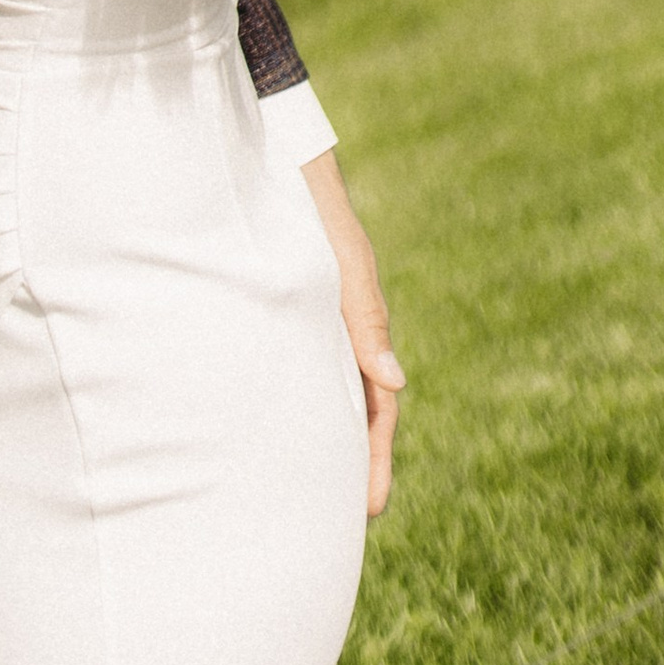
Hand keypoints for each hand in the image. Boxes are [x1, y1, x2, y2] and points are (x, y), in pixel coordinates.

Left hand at [300, 148, 404, 517]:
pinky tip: (267, 423)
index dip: (374, 459)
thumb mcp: (342, 259)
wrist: (274, 143)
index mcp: (360, 323)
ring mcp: (308, 318)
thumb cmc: (309, 199)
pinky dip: (294, 399)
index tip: (369, 509)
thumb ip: (364, 316)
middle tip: (340, 521)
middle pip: (351, 408)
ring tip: (302, 487)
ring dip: (321, 435)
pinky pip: (292, 363)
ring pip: (321, 390)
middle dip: (350, 462)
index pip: (376, 407)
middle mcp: (335, 327)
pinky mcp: (274, 304)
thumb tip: (395, 384)